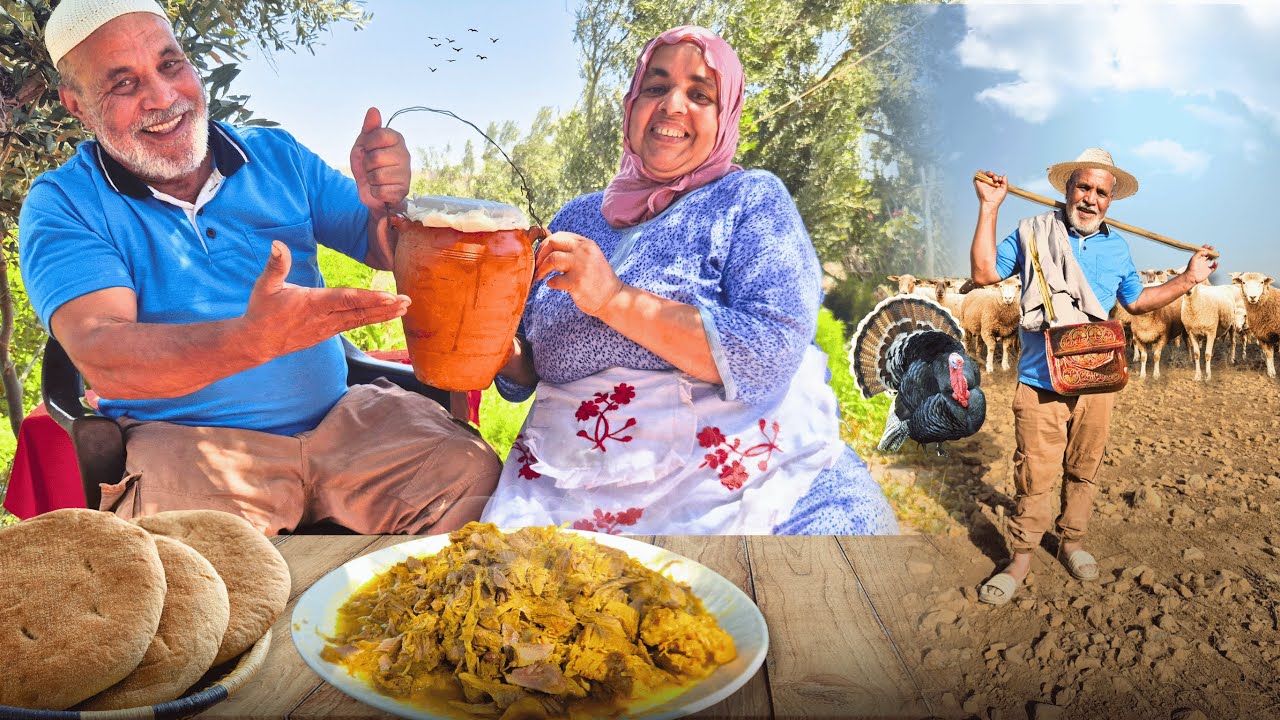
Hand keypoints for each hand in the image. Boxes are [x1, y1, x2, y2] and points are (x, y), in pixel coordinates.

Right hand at [244, 241, 409, 358]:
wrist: (257, 342)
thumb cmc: (262, 311)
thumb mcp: (265, 286)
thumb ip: (276, 265)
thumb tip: (277, 244)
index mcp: (313, 303)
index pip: (345, 300)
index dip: (367, 299)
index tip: (388, 296)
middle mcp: (325, 317)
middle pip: (359, 312)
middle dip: (384, 307)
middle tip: (406, 301)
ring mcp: (329, 328)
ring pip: (360, 320)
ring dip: (383, 314)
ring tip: (404, 308)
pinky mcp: (329, 332)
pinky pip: (355, 324)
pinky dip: (372, 319)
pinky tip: (387, 315)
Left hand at [349, 107, 410, 213]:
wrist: (373, 189)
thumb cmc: (369, 164)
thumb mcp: (364, 144)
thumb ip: (369, 128)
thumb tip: (373, 110)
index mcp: (397, 139)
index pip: (379, 135)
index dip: (367, 144)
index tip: (368, 149)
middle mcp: (405, 154)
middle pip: (375, 157)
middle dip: (367, 164)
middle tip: (371, 166)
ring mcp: (406, 173)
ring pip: (377, 176)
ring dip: (370, 179)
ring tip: (376, 178)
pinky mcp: (403, 190)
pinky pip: (380, 191)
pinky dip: (375, 191)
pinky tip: (381, 188)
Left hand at [533, 231, 623, 316]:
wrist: (613, 298)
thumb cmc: (598, 279)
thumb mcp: (590, 257)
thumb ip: (574, 250)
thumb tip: (549, 245)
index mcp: (586, 244)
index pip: (560, 236)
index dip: (545, 245)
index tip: (541, 255)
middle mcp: (584, 252)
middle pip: (553, 243)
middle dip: (540, 254)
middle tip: (536, 265)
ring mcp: (581, 267)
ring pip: (552, 259)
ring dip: (541, 268)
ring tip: (539, 276)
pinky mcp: (577, 282)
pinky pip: (555, 280)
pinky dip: (550, 283)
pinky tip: (552, 285)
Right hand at [974, 170, 1007, 206]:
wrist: (990, 203)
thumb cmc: (997, 198)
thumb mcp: (1004, 190)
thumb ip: (1005, 182)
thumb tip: (1004, 175)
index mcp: (995, 185)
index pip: (996, 178)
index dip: (999, 177)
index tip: (1000, 180)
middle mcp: (989, 184)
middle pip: (991, 175)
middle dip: (994, 175)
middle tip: (995, 179)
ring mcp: (983, 183)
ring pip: (985, 174)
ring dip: (989, 173)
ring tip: (991, 175)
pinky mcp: (978, 183)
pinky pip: (977, 176)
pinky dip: (979, 172)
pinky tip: (982, 172)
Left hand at [1183, 244, 1217, 283]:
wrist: (1191, 277)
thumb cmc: (1191, 267)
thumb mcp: (1194, 258)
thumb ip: (1199, 253)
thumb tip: (1206, 251)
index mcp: (1197, 259)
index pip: (1201, 252)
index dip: (1204, 248)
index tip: (1207, 245)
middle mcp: (1201, 262)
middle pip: (1207, 255)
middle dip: (1210, 251)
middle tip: (1212, 247)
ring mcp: (1205, 266)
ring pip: (1211, 260)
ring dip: (1214, 257)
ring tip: (1216, 253)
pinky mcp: (1208, 271)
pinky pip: (1213, 267)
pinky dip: (1215, 265)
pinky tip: (1215, 262)